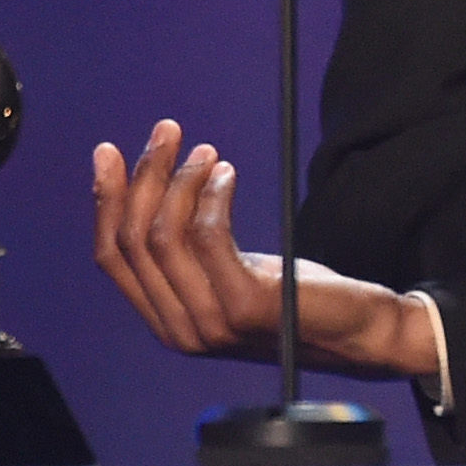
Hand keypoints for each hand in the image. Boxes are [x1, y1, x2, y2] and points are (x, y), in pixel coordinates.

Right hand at [91, 119, 438, 378]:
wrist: (359, 334)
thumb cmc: (296, 298)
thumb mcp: (230, 274)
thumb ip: (191, 254)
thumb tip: (155, 189)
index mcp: (166, 322)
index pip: (111, 257)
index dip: (105, 201)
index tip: (108, 153)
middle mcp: (179, 329)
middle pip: (134, 240)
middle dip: (144, 176)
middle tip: (166, 131)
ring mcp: (212, 321)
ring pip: (165, 235)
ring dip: (181, 180)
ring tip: (206, 151)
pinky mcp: (247, 305)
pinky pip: (210, 236)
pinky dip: (213, 195)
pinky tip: (228, 173)